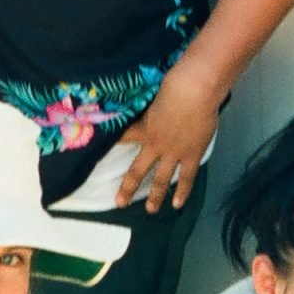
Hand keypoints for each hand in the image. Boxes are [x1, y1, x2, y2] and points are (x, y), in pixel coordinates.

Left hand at [116, 68, 219, 212]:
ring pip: (161, 179)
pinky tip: (178, 204)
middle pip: (137, 170)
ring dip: (155, 196)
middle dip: (128, 188)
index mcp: (143, 128)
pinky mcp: (192, 155)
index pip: (122, 138)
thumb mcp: (153, 93)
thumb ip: (149, 104)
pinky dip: (183, 191)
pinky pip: (186, 177)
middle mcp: (154, 145)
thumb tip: (147, 103)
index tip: (99, 152)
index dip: (111, 145)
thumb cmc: (174, 83)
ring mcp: (173, 153)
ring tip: (151, 210)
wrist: (194, 90)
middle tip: (120, 203)